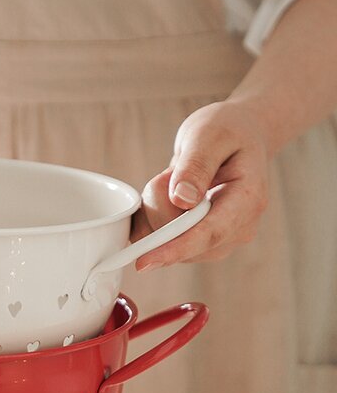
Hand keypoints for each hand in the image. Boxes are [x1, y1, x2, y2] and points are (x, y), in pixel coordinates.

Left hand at [131, 100, 269, 269]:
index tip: (144, 262)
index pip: (209, 233)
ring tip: (175, 180)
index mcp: (248, 200)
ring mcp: (219, 240)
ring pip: (167, 243)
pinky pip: (161, 242)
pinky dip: (152, 220)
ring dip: (155, 213)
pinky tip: (167, 195)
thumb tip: (181, 200)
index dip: (174, 249)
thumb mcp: (209, 134)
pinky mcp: (199, 244)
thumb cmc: (227, 131)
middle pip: (181, 240)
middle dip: (158, 211)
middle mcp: (237, 228)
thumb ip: (195, 165)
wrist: (238, 136)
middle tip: (168, 174)